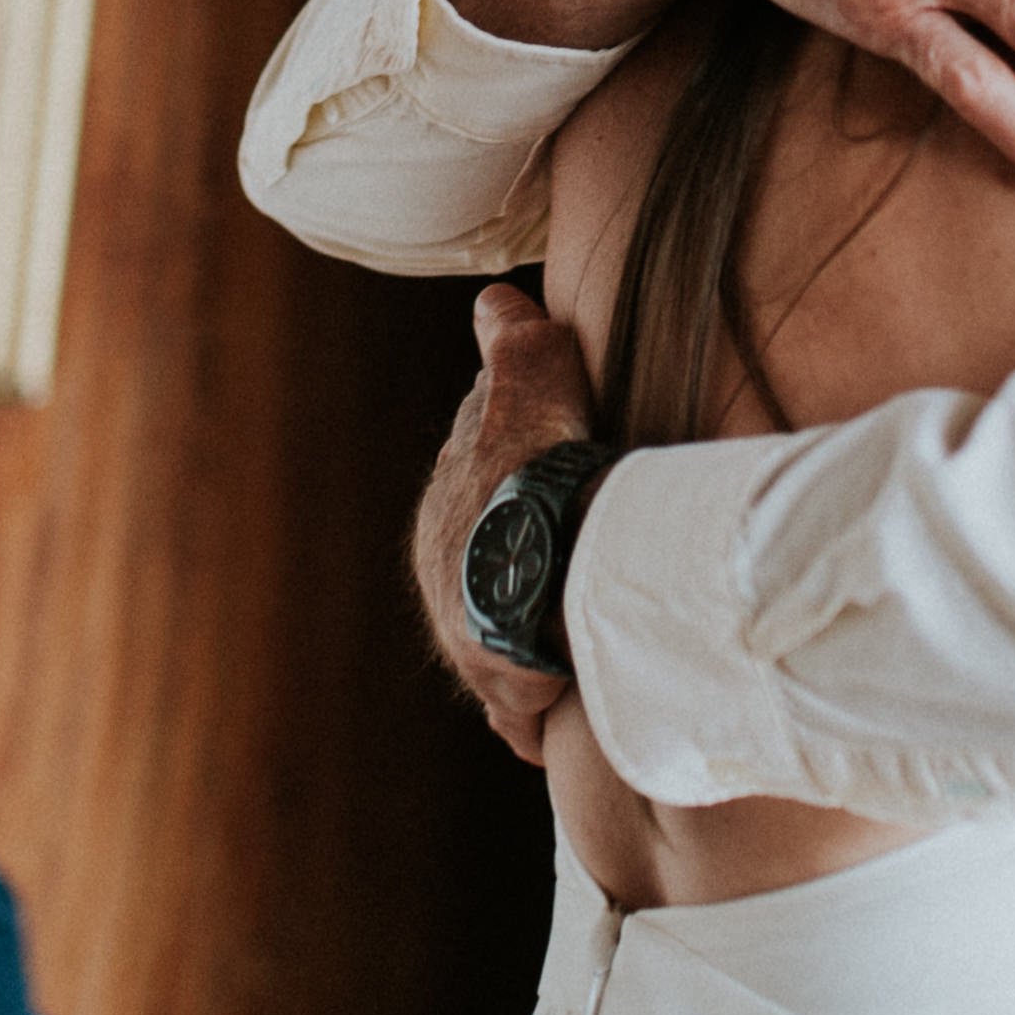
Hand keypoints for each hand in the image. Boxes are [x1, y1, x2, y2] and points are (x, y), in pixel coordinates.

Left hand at [412, 283, 597, 762]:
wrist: (542, 571)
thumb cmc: (536, 468)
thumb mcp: (531, 379)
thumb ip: (516, 343)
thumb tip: (494, 299)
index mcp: (443, 516)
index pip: (478, 498)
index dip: (518, 488)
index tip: (551, 488)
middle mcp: (444, 586)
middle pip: (486, 578)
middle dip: (519, 575)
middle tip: (571, 573)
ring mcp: (471, 646)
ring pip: (501, 649)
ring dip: (531, 649)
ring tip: (571, 649)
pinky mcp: (504, 699)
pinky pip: (520, 713)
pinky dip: (538, 714)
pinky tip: (561, 715)